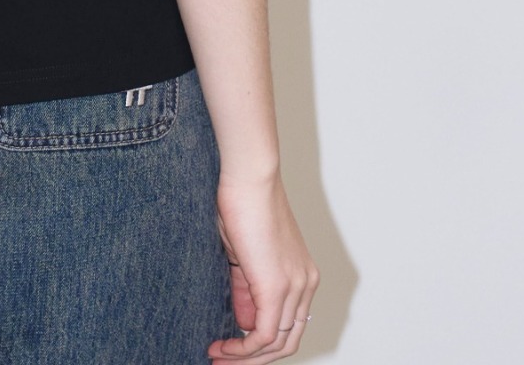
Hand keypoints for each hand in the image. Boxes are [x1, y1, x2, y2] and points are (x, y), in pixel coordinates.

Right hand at [207, 171, 318, 359]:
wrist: (249, 176)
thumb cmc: (242, 202)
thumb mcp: (243, 253)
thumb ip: (247, 288)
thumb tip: (243, 322)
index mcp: (303, 275)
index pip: (289, 325)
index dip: (261, 344)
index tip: (231, 347)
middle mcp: (306, 285)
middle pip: (287, 342)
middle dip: (254, 360)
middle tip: (222, 361)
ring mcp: (295, 288)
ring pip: (277, 345)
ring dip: (245, 359)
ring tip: (217, 359)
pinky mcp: (277, 288)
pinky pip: (264, 336)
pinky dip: (242, 350)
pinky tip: (221, 347)